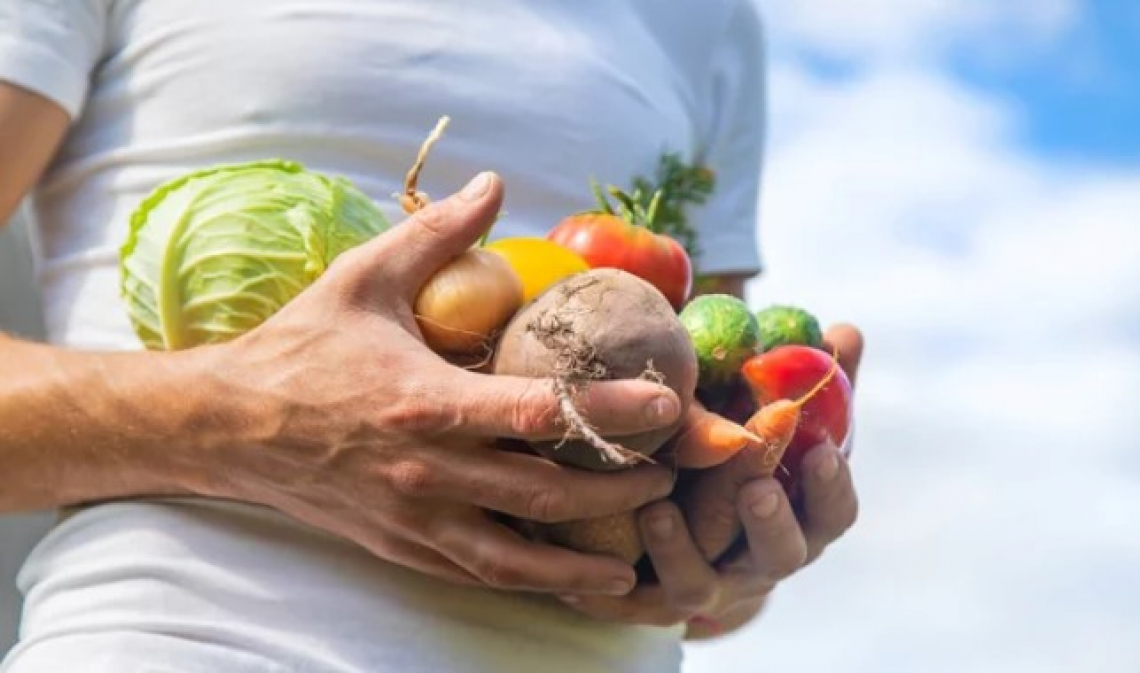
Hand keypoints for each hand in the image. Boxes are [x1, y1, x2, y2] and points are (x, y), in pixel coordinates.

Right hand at [187, 172, 679, 596]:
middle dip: (617, 492)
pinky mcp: (398, 547)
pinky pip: (472, 575)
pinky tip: (561, 579)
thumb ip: (437, 234)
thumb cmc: (301, 347)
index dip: (610, 412)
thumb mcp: (365, 277)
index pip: (537, 413)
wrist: (227, 426)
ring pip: (512, 560)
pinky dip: (524, 582)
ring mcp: (411, 519)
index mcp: (425, 402)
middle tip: (668, 475)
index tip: (667, 407)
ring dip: (579, 562)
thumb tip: (496, 183)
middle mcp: (424, 472)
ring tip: (633, 558)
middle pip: (543, 495)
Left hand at [555, 325, 863, 628]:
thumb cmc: (730, 452)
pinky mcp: (651, 601)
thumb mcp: (760, 412)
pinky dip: (613, 579)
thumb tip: (842, 330)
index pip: (832, 514)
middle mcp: (758, 560)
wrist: (675, 519)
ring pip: (700, 582)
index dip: (832, 488)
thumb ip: (801, 376)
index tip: (822, 451)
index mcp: (797, 517)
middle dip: (769, 522)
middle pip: (776, 553)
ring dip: (682, 549)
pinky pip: (635, 600)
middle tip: (755, 489)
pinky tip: (592, 545)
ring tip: (657, 509)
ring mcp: (706, 586)